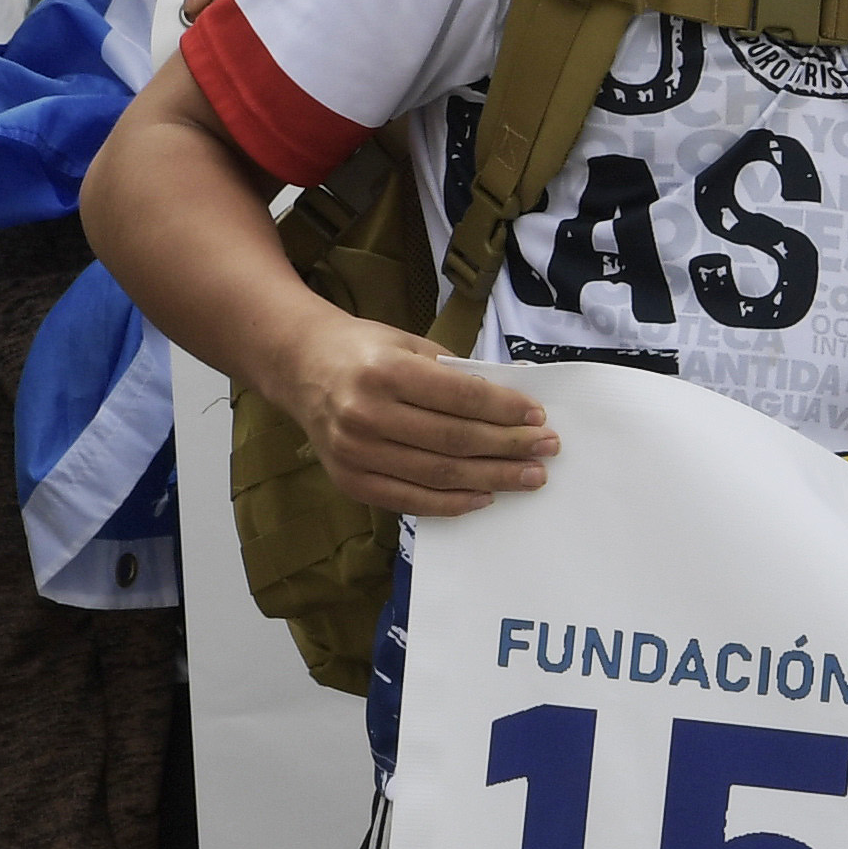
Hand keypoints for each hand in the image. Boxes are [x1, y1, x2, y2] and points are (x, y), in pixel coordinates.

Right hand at [278, 310, 556, 517]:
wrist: (300, 367)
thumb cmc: (366, 353)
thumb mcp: (410, 345)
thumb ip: (458, 375)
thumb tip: (515, 406)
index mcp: (385, 372)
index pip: (462, 397)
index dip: (506, 410)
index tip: (539, 417)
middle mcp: (366, 414)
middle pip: (455, 440)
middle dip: (510, 447)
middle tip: (547, 449)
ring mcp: (355, 452)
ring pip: (439, 474)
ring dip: (493, 478)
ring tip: (530, 476)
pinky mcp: (350, 480)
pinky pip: (411, 500)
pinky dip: (453, 503)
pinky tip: (486, 496)